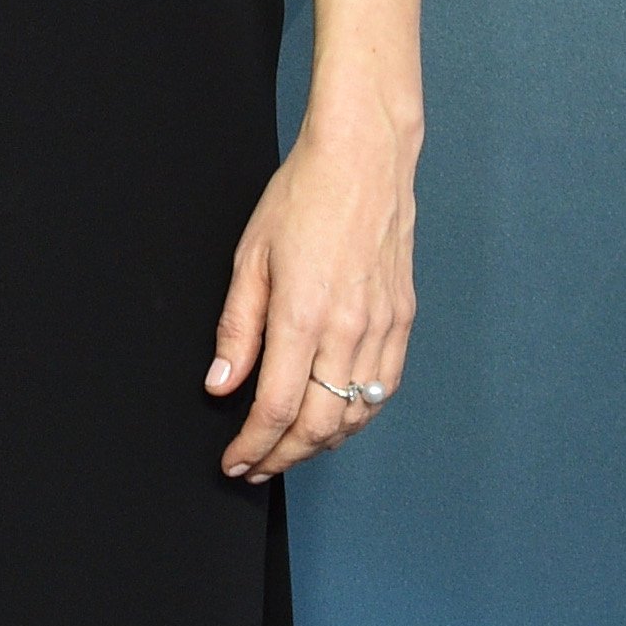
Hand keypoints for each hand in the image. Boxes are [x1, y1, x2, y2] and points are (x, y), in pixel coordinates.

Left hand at [206, 103, 416, 482]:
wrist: (365, 159)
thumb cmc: (304, 197)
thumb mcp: (250, 258)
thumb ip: (237, 328)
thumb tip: (222, 383)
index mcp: (304, 316)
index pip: (276, 409)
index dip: (253, 446)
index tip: (234, 462)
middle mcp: (349, 330)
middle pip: (319, 426)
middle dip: (283, 457)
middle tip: (256, 466)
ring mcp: (382, 327)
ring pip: (356, 414)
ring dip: (321, 443)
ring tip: (289, 448)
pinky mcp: (403, 319)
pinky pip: (384, 387)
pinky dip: (358, 414)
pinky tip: (335, 417)